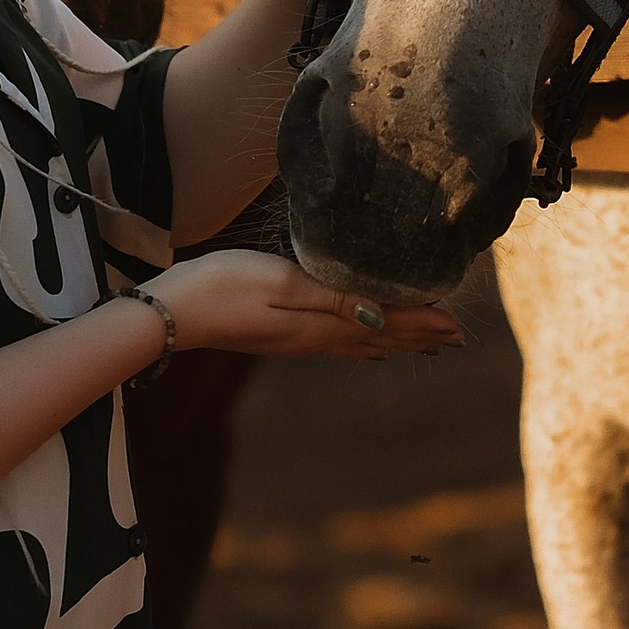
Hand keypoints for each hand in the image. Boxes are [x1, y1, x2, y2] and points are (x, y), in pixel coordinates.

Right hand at [147, 247, 463, 363]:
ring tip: (423, 344)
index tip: (458, 327)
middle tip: (455, 339)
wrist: (171, 313)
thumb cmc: (222, 287)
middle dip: (418, 335)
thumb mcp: (281, 284)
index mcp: (320, 324)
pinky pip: (335, 343)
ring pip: (359, 342)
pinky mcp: (280, 336)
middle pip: (378, 337)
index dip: (422, 322)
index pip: (384, 323)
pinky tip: (363, 344)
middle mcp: (315, 338)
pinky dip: (362, 342)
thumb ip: (332, 299)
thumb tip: (381, 318)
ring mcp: (296, 340)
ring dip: (395, 340)